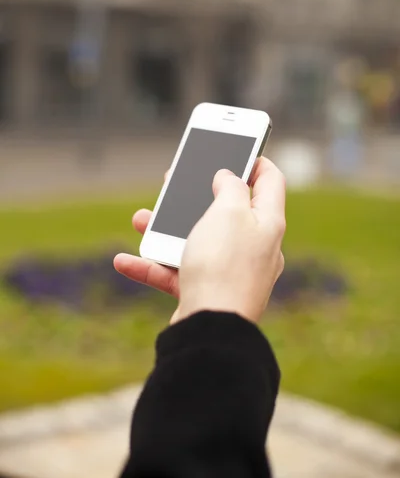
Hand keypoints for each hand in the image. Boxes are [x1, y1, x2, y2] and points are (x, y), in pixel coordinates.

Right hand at [114, 158, 285, 324]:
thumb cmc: (224, 265)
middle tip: (176, 180)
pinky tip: (125, 260)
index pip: (270, 181)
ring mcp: (230, 271)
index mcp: (268, 223)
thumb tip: (228, 177)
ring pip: (196, 240)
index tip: (236, 148)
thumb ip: (230, 186)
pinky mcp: (207, 292)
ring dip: (165, 229)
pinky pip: (178, 272)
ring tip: (142, 219)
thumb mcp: (229, 211)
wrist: (211, 329)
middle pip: (227, 210)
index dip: (254, 159)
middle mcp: (253, 246)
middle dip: (197, 194)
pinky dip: (152, 265)